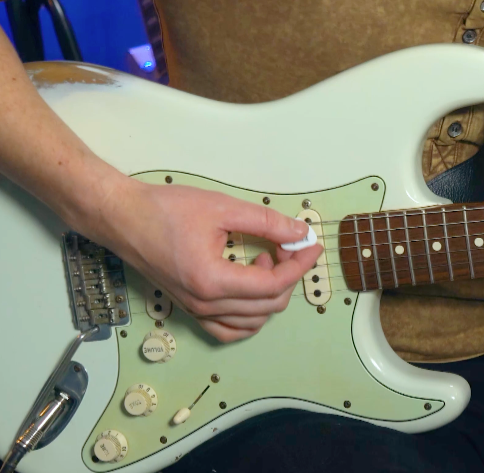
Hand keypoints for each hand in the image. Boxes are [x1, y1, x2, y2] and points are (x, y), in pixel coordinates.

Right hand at [90, 177, 321, 341]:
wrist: (121, 217)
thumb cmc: (163, 210)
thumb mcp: (223, 208)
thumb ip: (266, 223)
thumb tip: (299, 233)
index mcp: (212, 281)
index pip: (273, 284)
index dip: (299, 265)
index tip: (309, 245)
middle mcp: (204, 303)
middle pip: (268, 306)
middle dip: (288, 276)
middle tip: (288, 245)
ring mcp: (196, 310)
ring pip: (252, 321)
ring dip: (270, 295)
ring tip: (266, 259)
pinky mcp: (191, 307)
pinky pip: (229, 328)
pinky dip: (250, 314)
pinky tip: (252, 285)